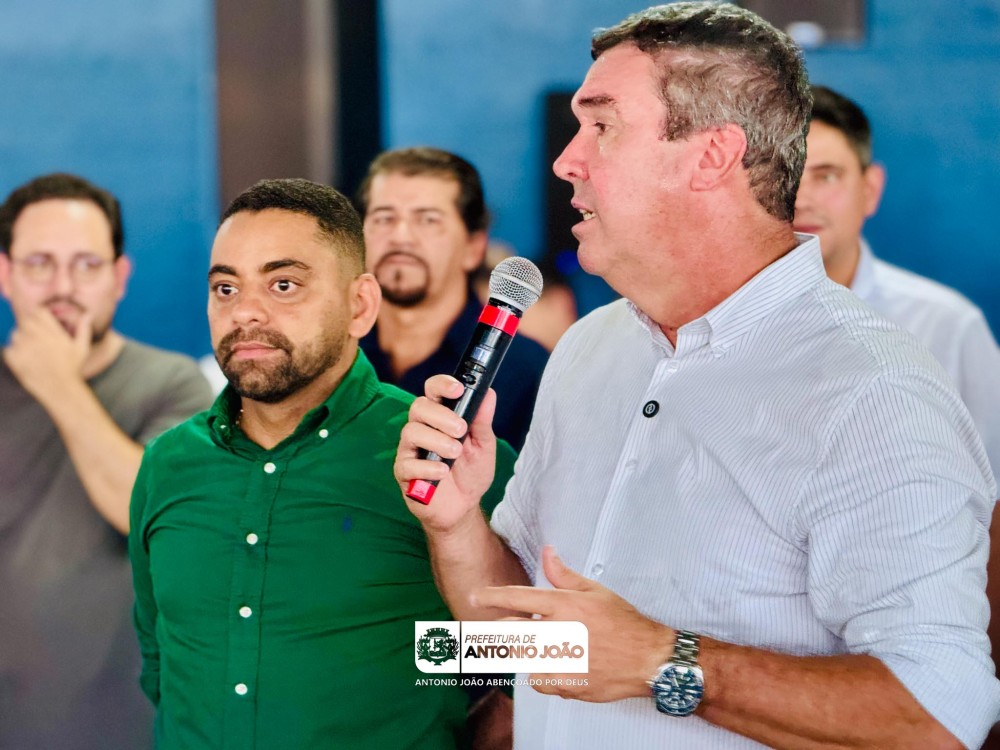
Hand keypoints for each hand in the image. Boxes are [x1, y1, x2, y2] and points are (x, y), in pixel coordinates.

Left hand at [3, 307, 90, 406]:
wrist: (60, 389)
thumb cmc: (73, 368)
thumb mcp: (82, 348)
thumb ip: (84, 328)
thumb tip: (88, 314)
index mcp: (53, 332)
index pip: (39, 312)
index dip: (40, 315)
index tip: (42, 323)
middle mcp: (37, 337)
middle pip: (26, 321)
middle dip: (30, 326)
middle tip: (36, 337)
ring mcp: (24, 348)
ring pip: (15, 333)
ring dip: (21, 338)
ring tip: (31, 349)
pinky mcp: (15, 359)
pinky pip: (9, 348)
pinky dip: (14, 352)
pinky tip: (26, 359)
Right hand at [394, 374, 498, 532]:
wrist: (463, 508)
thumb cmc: (470, 473)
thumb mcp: (483, 446)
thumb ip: (483, 421)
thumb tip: (489, 393)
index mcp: (439, 418)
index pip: (432, 391)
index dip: (442, 385)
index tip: (458, 389)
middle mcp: (421, 429)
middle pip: (418, 407)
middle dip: (441, 416)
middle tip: (461, 430)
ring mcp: (409, 451)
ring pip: (410, 432)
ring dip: (436, 440)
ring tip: (455, 452)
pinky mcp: (404, 473)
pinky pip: (407, 464)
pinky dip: (428, 467)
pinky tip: (444, 472)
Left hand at [471, 546, 674, 702]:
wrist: (647, 658)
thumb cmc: (624, 623)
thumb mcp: (595, 591)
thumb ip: (564, 575)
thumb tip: (547, 552)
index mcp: (564, 605)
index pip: (517, 598)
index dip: (491, 597)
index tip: (475, 597)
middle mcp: (558, 631)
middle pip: (510, 631)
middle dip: (496, 630)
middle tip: (490, 630)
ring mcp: (561, 660)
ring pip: (521, 657)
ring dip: (523, 652)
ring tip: (540, 647)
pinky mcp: (566, 683)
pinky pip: (536, 681)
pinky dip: (540, 675)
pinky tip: (555, 667)